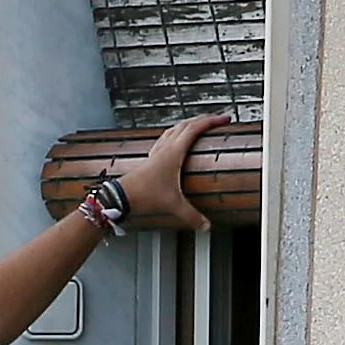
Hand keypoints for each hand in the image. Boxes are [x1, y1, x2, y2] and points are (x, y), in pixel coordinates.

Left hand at [123, 112, 229, 228]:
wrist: (121, 196)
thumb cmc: (144, 195)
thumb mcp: (173, 205)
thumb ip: (192, 216)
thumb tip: (206, 225)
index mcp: (173, 152)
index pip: (195, 129)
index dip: (211, 121)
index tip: (224, 119)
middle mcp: (165, 148)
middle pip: (186, 124)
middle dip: (203, 119)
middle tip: (216, 119)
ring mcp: (156, 152)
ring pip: (174, 129)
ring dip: (188, 124)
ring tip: (198, 126)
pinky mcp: (150, 159)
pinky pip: (165, 139)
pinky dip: (175, 134)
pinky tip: (174, 142)